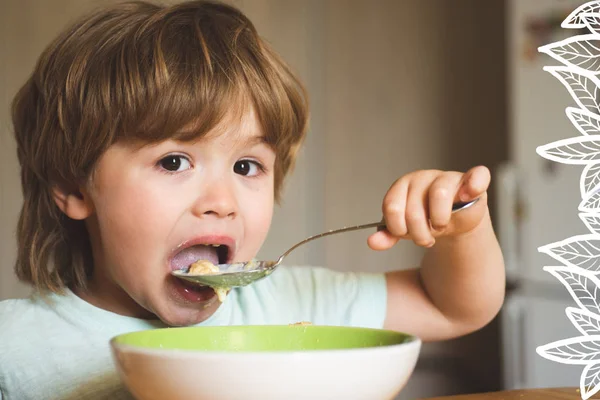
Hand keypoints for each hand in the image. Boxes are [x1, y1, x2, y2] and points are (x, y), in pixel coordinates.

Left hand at [367, 166, 489, 250]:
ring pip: (438, 194)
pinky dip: (474, 186)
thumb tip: (372, 243)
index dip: (398, 228)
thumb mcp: (405, 229)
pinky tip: (467, 197)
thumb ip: (388, 235)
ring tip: (441, 226)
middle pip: (414, 209)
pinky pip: (477, 176)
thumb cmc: (426, 220)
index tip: (405, 235)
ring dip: (439, 221)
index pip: (392, 207)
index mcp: (402, 186)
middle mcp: (422, 177)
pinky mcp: (471, 181)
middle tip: (426, 238)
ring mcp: (446, 177)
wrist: (453, 222)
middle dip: (419, 233)